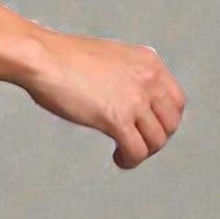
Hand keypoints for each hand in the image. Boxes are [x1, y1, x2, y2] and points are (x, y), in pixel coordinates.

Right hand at [20, 27, 185, 168]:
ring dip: (142, 152)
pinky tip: (118, 159)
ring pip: (157, 140)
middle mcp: (149, 80)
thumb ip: (128, 75)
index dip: (165, 121)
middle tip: (136, 143)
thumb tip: (129, 98)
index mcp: (150, 63)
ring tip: (125, 154)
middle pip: (170, 123)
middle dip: (155, 138)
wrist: (42, 58)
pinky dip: (130, 160)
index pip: (176, 101)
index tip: (148, 128)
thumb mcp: (111, 58)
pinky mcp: (117, 118)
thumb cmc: (63, 58)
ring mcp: (135, 100)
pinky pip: (137, 150)